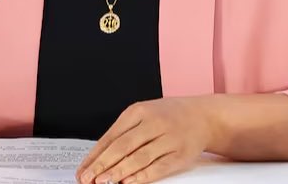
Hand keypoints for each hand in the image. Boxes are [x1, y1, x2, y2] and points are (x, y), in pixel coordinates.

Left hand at [77, 97, 216, 183]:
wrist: (204, 116)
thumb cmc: (169, 116)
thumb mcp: (144, 114)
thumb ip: (123, 132)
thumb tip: (98, 157)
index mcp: (139, 111)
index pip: (111, 135)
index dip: (95, 155)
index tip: (83, 169)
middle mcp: (153, 122)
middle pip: (122, 146)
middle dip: (102, 165)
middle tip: (88, 178)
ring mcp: (168, 138)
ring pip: (139, 158)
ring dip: (119, 172)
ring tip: (104, 183)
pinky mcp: (180, 154)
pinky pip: (158, 168)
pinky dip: (142, 177)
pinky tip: (129, 183)